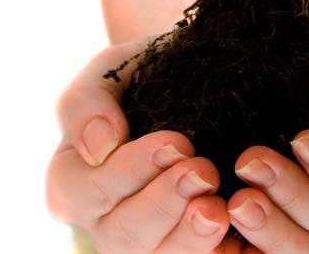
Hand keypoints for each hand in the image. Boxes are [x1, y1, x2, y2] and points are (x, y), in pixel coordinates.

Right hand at [46, 41, 230, 252]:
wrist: (186, 79)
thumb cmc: (138, 74)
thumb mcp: (107, 71)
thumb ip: (87, 103)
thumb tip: (99, 146)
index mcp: (71, 181)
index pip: (92, 190)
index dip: (133, 171)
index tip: (175, 143)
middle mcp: (102, 221)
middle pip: (125, 234)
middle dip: (166, 203)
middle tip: (204, 170)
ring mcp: (144, 238)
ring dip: (189, 237)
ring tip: (219, 209)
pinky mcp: (182, 242)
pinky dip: (215, 251)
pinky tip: (236, 232)